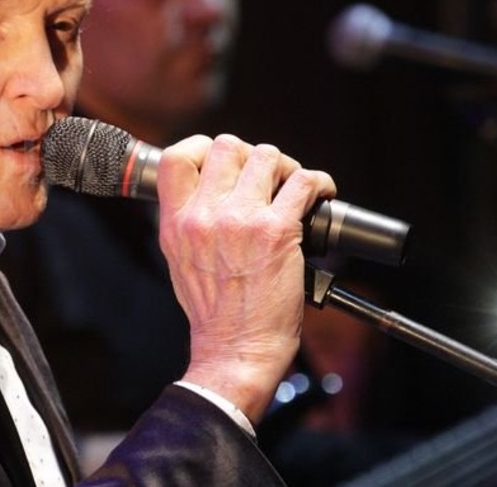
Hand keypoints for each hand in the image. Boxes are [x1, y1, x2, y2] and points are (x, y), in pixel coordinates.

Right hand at [156, 134, 335, 421]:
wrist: (236, 349)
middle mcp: (204, 217)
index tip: (221, 160)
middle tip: (267, 178)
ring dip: (286, 168)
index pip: (177, 158)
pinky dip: (318, 183)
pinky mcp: (277, 232)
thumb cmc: (214, 313)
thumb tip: (208, 192)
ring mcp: (240, 221)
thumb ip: (187, 222)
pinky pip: (304, 183)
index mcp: (176, 223)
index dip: (203, 147)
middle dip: (252, 156)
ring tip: (293, 188)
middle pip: (228, 146)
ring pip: (268, 156)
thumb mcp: (179, 261)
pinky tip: (320, 195)